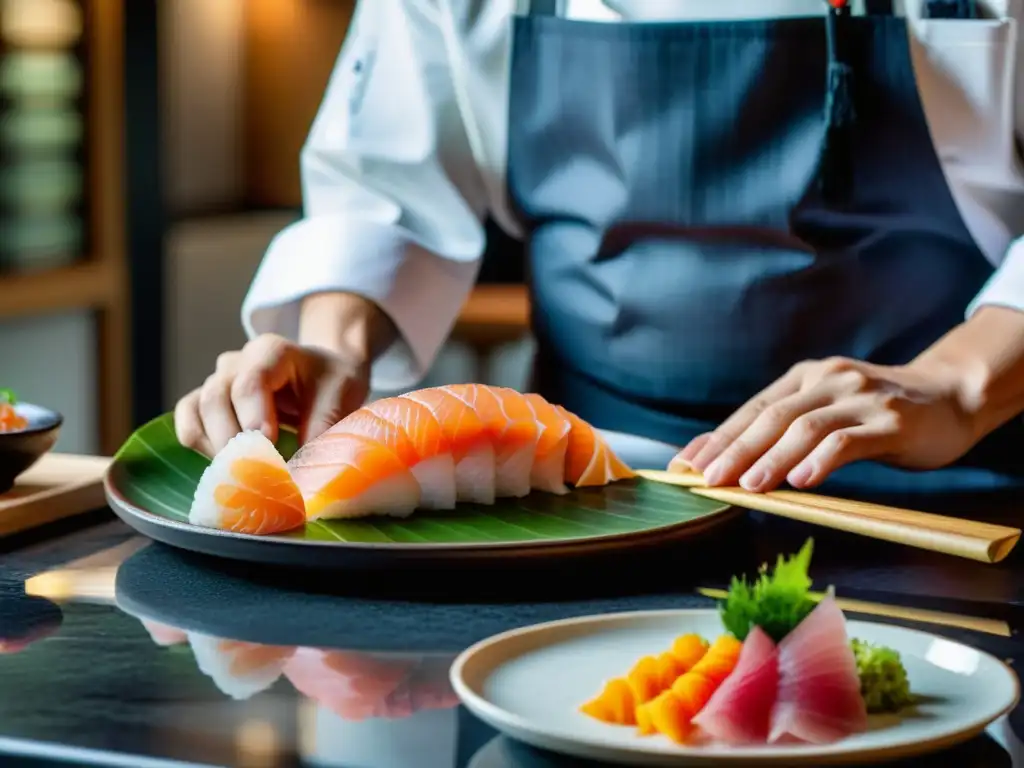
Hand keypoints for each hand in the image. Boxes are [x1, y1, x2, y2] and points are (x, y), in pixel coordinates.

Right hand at [174, 334, 369, 456]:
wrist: (321, 375)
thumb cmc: (331, 382)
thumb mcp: (342, 394)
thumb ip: (324, 425)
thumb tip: (303, 470)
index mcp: (271, 352)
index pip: (250, 382)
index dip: (253, 417)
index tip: (267, 446)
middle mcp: (236, 363)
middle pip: (215, 397)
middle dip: (233, 440)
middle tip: (256, 471)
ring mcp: (216, 381)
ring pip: (195, 410)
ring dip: (215, 447)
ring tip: (246, 472)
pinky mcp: (206, 402)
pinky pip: (188, 422)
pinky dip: (201, 447)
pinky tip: (229, 464)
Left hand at [672, 356, 977, 491]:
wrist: (950, 396)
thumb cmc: (878, 413)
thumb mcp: (828, 411)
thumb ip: (787, 430)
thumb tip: (734, 464)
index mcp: (805, 377)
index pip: (753, 409)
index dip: (718, 437)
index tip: (686, 464)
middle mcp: (828, 380)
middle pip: (771, 417)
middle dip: (734, 450)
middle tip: (707, 479)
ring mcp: (860, 398)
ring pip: (804, 428)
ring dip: (771, 458)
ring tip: (746, 486)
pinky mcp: (891, 421)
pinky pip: (848, 440)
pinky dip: (820, 460)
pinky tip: (801, 481)